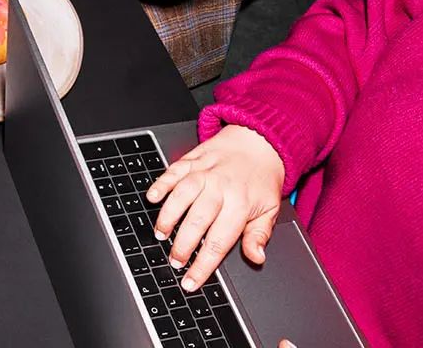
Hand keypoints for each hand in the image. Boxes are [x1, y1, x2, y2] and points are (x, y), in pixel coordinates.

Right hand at [146, 125, 283, 291]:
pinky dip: (161, 184)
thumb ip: (259, 235)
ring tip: (161, 234)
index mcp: (241, 205)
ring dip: (168, 217)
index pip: (219, 242)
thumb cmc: (262, 179)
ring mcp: (205, 172)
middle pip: (197, 221)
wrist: (260, 141)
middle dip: (183, 246)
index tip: (191, 281)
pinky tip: (153, 197)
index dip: (203, 265)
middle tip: (175, 261)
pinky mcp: (192, 159)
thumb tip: (256, 258)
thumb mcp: (270, 210)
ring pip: (181, 196)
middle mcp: (221, 188)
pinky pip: (173, 171)